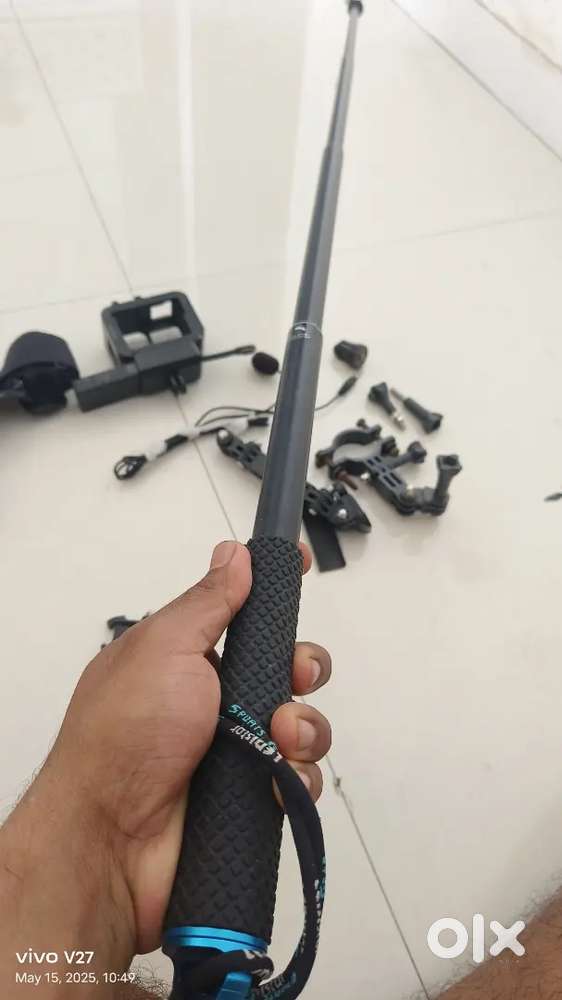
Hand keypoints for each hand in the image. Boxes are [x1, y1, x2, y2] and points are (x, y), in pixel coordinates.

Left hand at [0, 539, 330, 990]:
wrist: (108, 839)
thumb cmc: (122, 737)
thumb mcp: (164, 647)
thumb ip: (208, 601)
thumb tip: (233, 554)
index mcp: (188, 657)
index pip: (243, 612)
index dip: (275, 592)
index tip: (301, 567)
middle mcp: (213, 701)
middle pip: (285, 668)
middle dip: (303, 667)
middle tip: (295, 675)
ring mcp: (233, 750)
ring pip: (301, 724)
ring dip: (303, 726)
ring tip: (279, 736)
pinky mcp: (249, 796)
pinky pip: (297, 778)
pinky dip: (296, 777)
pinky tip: (276, 778)